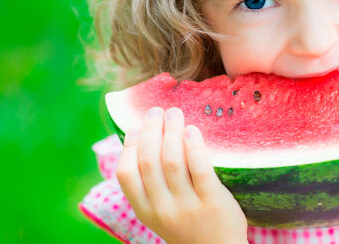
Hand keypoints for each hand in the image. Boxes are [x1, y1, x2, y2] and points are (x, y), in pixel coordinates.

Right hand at [115, 107, 247, 243]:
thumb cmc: (188, 226)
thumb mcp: (160, 212)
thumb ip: (150, 185)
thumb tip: (142, 140)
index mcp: (145, 210)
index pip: (126, 173)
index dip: (129, 146)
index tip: (137, 127)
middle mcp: (162, 208)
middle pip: (149, 161)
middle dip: (151, 130)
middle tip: (157, 111)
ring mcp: (188, 206)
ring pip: (172, 161)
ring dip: (171, 131)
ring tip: (174, 114)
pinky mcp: (212, 202)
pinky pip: (200, 169)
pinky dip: (194, 146)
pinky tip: (193, 131)